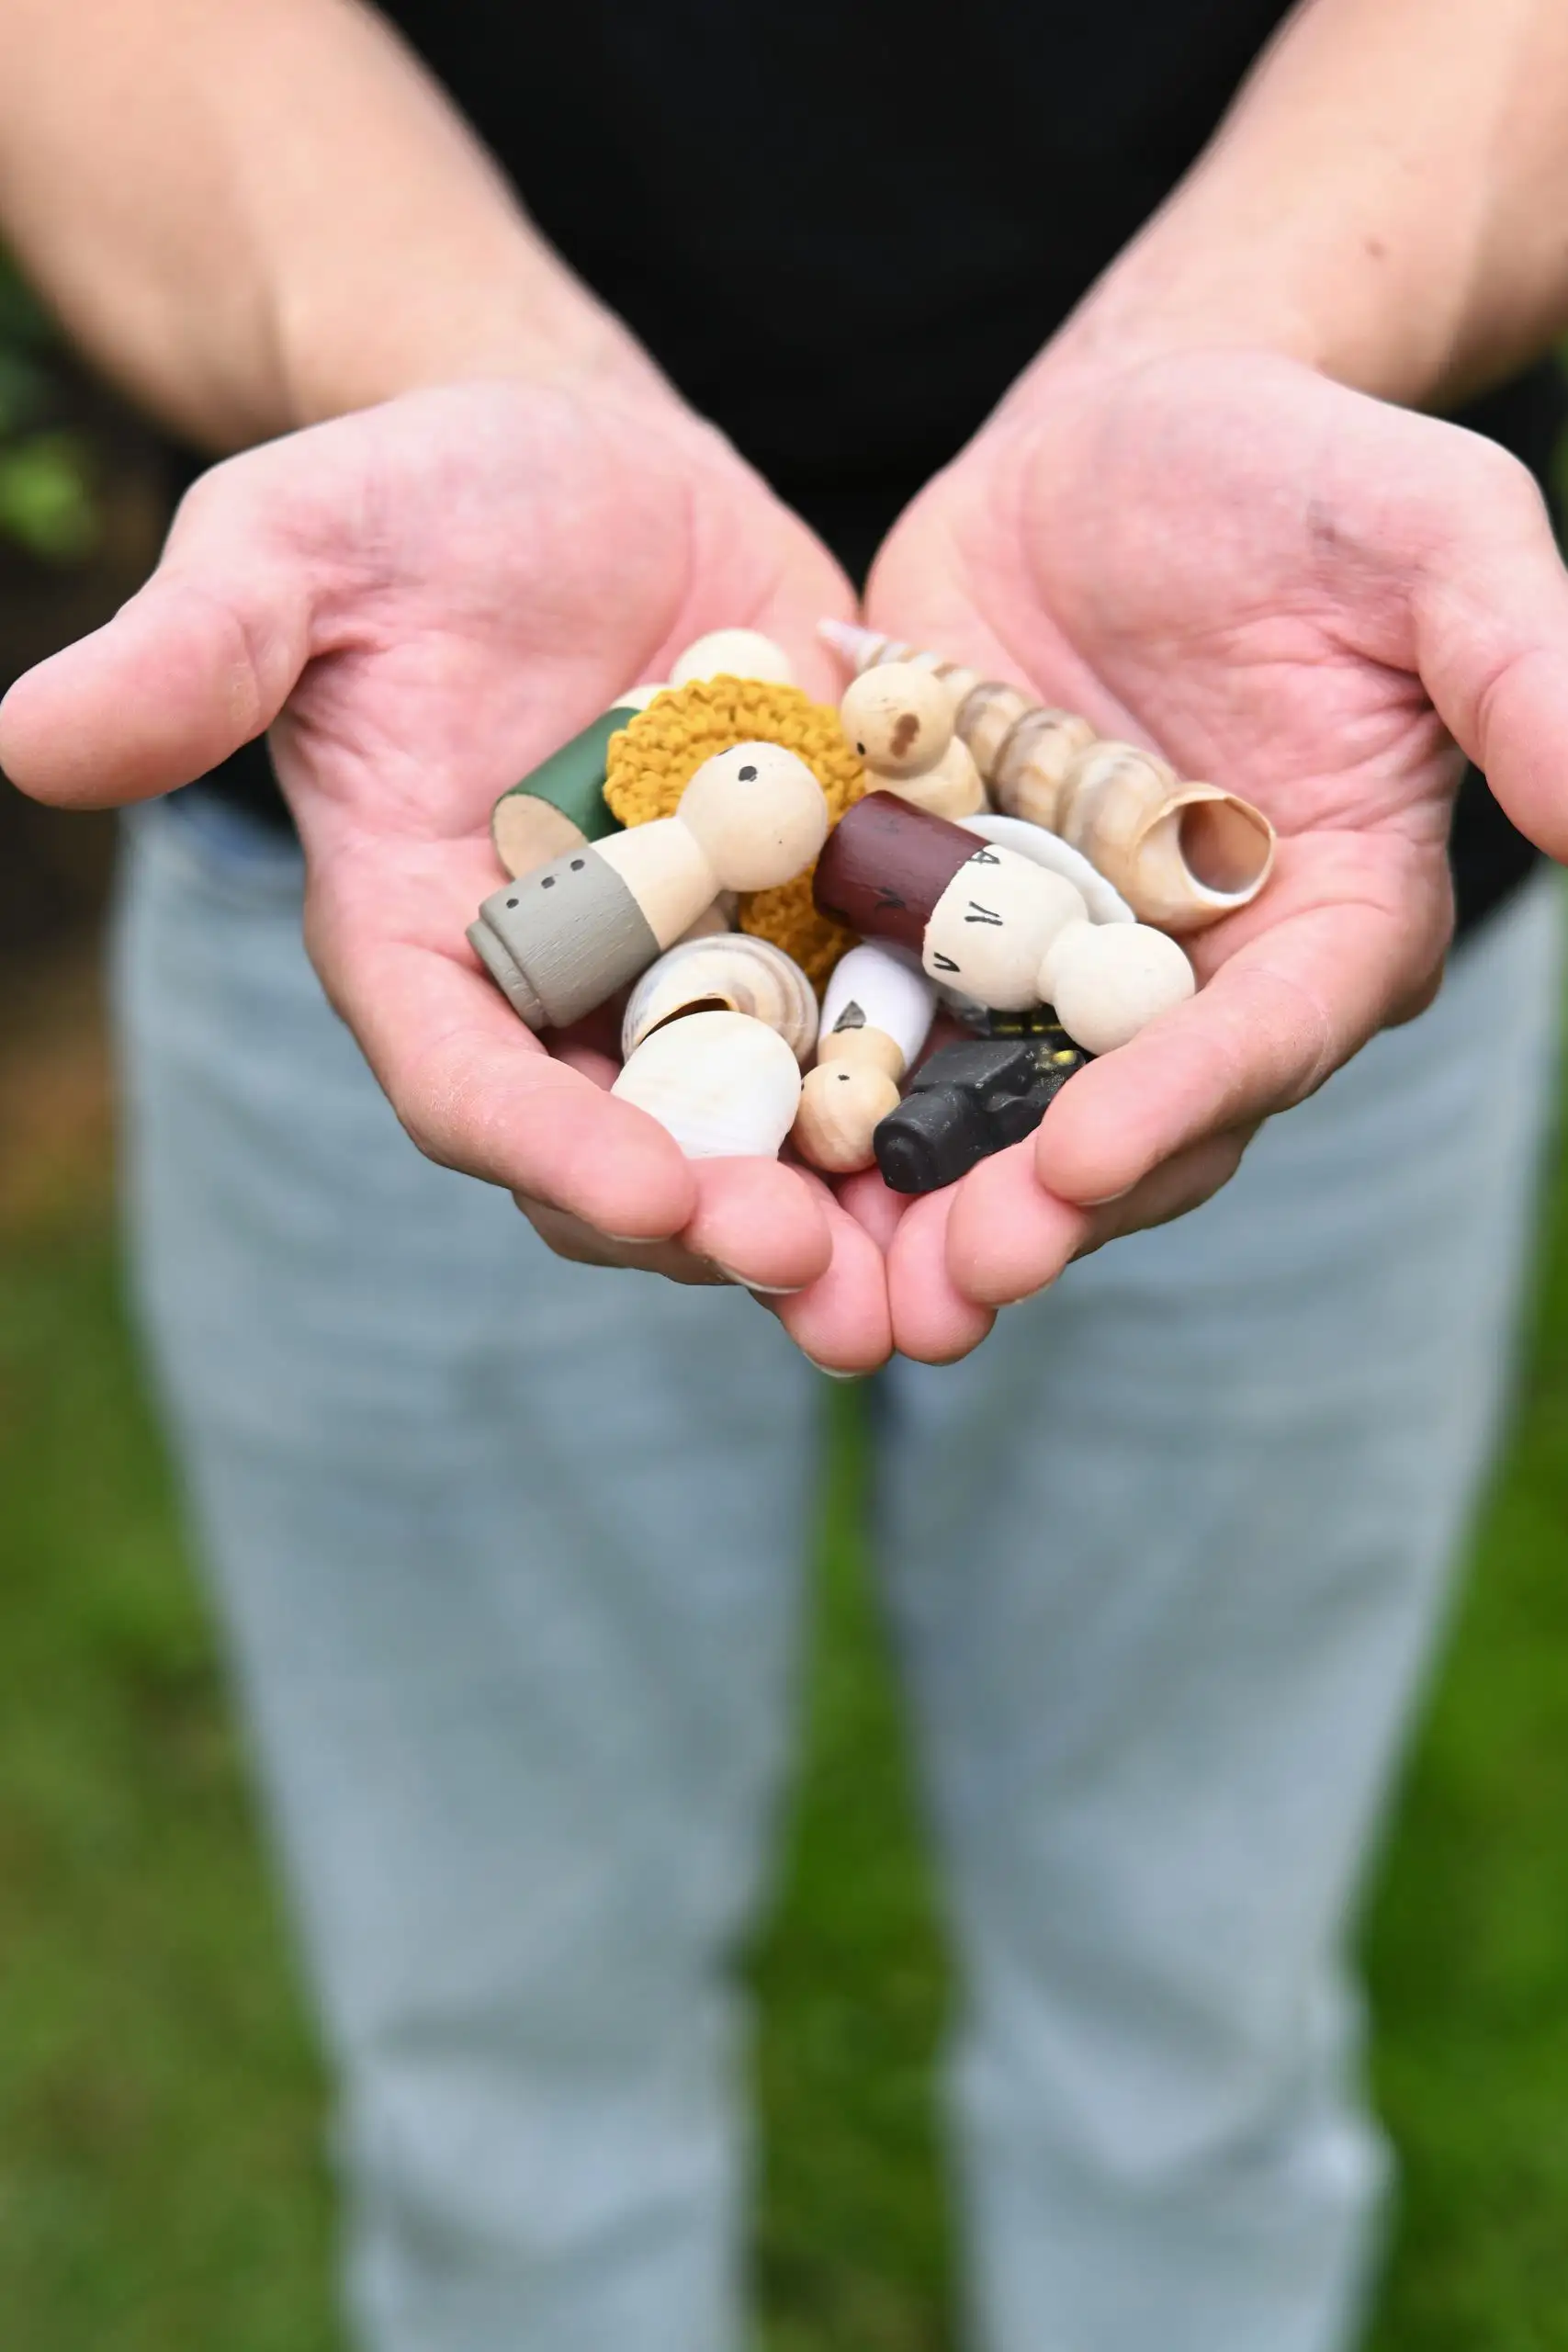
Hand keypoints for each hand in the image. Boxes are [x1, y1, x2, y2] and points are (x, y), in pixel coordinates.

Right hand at [0, 376, 890, 1368]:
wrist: (581, 463)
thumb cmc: (418, 499)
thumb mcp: (298, 545)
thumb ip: (195, 654)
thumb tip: (18, 740)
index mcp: (425, 943)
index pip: (466, 1080)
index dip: (545, 1149)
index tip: (643, 1198)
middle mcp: (566, 992)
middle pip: (632, 1145)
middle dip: (718, 1222)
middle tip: (819, 1278)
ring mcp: (704, 966)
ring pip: (775, 1121)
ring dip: (856, 1203)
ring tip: (950, 1267)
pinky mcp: (822, 913)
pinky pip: (890, 1017)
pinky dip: (953, 1080)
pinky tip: (1050, 1123)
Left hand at [862, 347, 1567, 1359]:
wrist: (1118, 433)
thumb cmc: (1295, 467)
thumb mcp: (1429, 535)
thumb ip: (1525, 670)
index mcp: (1326, 925)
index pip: (1266, 1044)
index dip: (1182, 1112)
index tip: (1084, 1167)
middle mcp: (1186, 980)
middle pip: (1118, 1124)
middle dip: (1029, 1214)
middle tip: (936, 1291)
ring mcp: (1047, 966)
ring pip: (980, 1112)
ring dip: (901, 1206)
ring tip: (815, 1285)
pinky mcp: (932, 924)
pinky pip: (865, 1022)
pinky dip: (803, 1090)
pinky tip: (720, 1154)